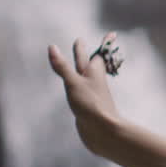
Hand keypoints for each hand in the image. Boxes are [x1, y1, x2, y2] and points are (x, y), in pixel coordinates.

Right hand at [47, 31, 123, 155]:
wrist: (102, 133)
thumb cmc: (91, 105)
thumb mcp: (73, 83)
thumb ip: (62, 67)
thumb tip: (52, 47)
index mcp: (94, 73)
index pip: (99, 53)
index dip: (105, 43)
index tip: (113, 33)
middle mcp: (95, 82)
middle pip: (90, 63)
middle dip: (86, 53)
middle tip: (81, 42)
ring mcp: (92, 94)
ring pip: (87, 78)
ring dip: (84, 68)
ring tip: (80, 64)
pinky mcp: (88, 106)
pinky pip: (83, 92)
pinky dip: (79, 86)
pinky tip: (78, 91)